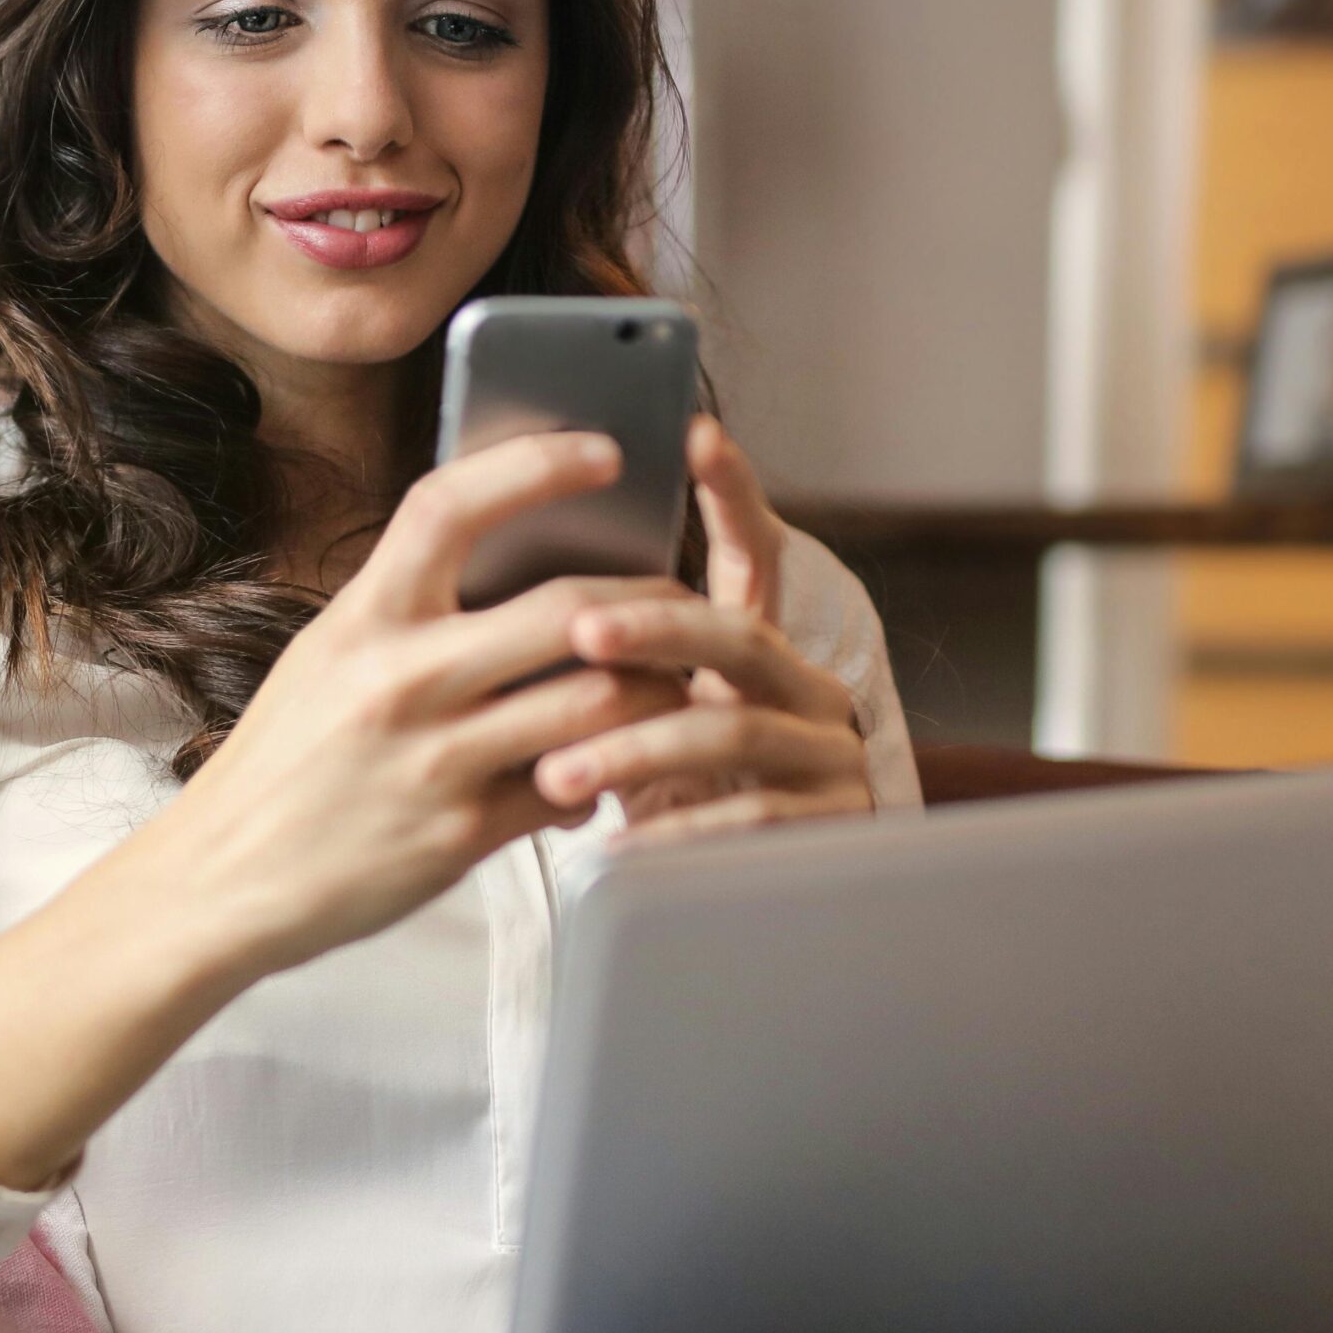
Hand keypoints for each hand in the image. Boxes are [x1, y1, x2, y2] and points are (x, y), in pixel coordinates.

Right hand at [132, 430, 690, 979]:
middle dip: (647, 603)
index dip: (537, 465)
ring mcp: (435, 760)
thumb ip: (409, 610)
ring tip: (667, 688)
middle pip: (567, 612)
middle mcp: (400, 680)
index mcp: (363, 618)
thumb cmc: (284, 763)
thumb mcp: (327, 657)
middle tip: (681, 602)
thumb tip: (511, 560)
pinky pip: (572, 791)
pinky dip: (603, 777)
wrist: (220, 880)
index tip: (604, 452)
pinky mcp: (461, 836)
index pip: (452, 506)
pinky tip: (602, 773)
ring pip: (595, 704)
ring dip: (652, 693)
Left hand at [529, 417, 874, 844]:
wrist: (720, 898)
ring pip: (734, 730)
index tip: (697, 434)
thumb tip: (505, 581)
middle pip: (737, 634)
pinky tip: (619, 841)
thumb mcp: (630, 717)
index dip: (731, 494)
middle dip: (655, 629)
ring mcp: (825, 754)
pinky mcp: (828, 826)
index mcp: (756, 647)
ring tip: (557, 772)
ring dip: (638, 747)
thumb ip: (602, 658)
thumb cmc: (657, 793)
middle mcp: (805, 686)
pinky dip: (678, 831)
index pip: (750, 554)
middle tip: (579, 630)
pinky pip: (751, 818)